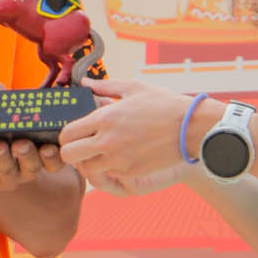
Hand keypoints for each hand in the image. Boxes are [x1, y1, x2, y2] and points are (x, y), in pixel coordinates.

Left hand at [0, 82, 65, 191]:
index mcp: (39, 150)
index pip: (54, 159)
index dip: (53, 156)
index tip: (49, 147)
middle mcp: (26, 166)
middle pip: (32, 166)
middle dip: (27, 155)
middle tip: (20, 144)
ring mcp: (5, 175)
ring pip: (8, 171)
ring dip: (2, 158)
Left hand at [59, 81, 200, 192]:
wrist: (191, 127)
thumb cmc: (163, 104)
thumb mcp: (133, 88)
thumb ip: (104, 87)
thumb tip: (85, 83)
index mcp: (104, 118)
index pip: (67, 133)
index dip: (66, 134)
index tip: (74, 132)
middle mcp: (106, 141)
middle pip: (68, 156)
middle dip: (70, 151)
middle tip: (81, 146)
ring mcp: (118, 160)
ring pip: (86, 169)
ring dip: (88, 162)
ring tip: (99, 153)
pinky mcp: (130, 172)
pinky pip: (109, 174)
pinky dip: (109, 168)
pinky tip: (120, 156)